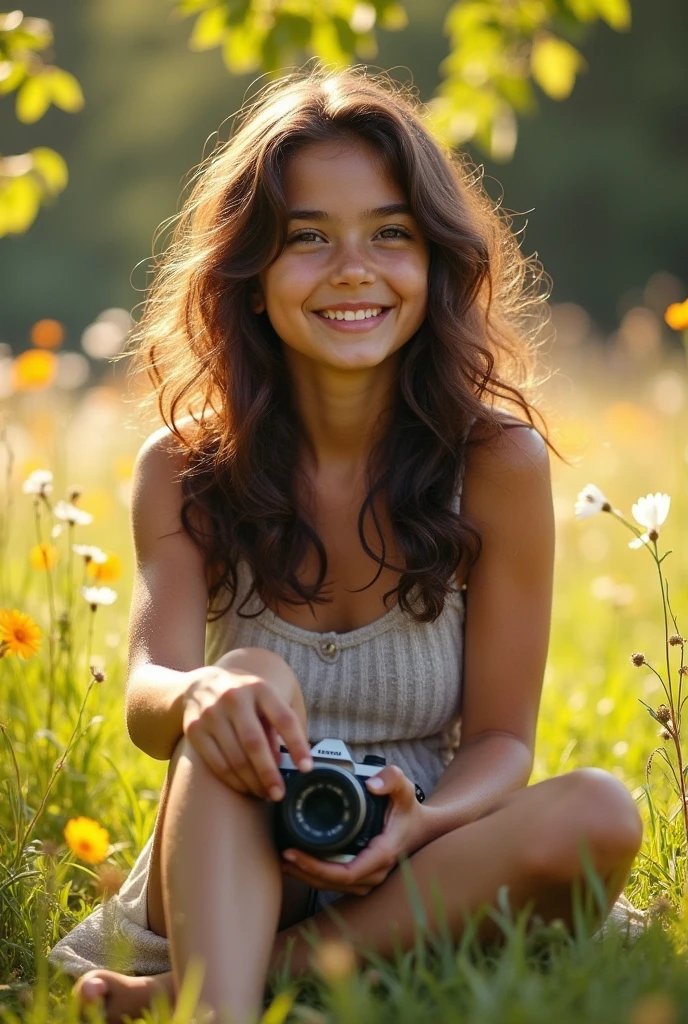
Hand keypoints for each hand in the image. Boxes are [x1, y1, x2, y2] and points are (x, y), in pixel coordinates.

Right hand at [182, 662, 312, 800]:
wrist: (198, 684)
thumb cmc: (244, 696)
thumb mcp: (265, 698)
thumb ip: (278, 726)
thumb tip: (282, 762)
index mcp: (259, 688)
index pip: (284, 719)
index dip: (297, 745)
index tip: (307, 768)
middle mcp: (234, 698)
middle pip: (254, 743)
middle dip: (269, 773)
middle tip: (280, 794)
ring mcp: (211, 714)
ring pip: (235, 758)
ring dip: (252, 782)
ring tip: (265, 793)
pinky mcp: (195, 730)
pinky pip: (217, 764)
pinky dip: (234, 781)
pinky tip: (245, 788)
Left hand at [280, 765, 429, 896]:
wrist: (423, 829)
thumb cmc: (409, 810)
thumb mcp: (405, 788)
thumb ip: (391, 778)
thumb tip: (372, 783)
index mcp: (382, 854)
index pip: (344, 872)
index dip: (316, 867)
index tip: (293, 852)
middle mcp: (375, 873)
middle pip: (332, 883)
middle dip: (304, 872)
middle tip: (281, 854)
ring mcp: (370, 879)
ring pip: (332, 887)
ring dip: (307, 876)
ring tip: (284, 860)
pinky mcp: (363, 878)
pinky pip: (336, 883)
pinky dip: (316, 876)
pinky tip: (299, 864)